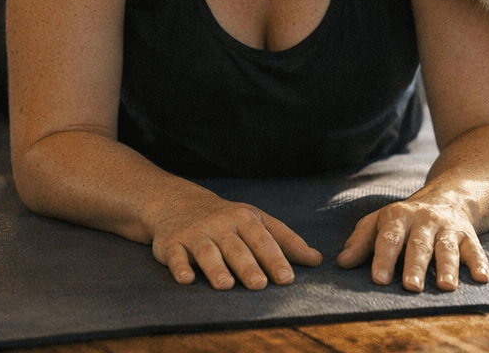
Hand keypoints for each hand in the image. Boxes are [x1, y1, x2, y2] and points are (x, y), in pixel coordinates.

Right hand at [146, 189, 321, 289]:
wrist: (178, 203)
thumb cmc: (226, 218)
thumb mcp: (257, 222)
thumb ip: (286, 241)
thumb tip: (317, 260)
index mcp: (244, 218)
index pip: (263, 240)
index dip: (275, 259)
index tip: (286, 278)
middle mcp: (220, 225)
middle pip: (236, 247)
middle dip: (248, 266)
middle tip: (260, 285)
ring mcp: (196, 233)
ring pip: (207, 252)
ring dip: (216, 268)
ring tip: (226, 285)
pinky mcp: (172, 243)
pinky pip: (175, 255)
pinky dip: (179, 267)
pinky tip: (186, 279)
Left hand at [338, 197, 488, 291]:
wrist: (446, 196)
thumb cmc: (404, 219)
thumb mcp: (379, 222)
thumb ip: (361, 241)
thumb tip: (342, 262)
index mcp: (398, 216)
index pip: (389, 238)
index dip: (383, 258)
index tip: (379, 279)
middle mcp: (424, 220)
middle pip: (419, 245)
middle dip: (415, 266)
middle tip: (411, 287)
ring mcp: (447, 227)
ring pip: (447, 248)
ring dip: (447, 267)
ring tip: (446, 287)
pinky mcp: (468, 235)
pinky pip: (475, 249)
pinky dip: (479, 263)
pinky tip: (481, 278)